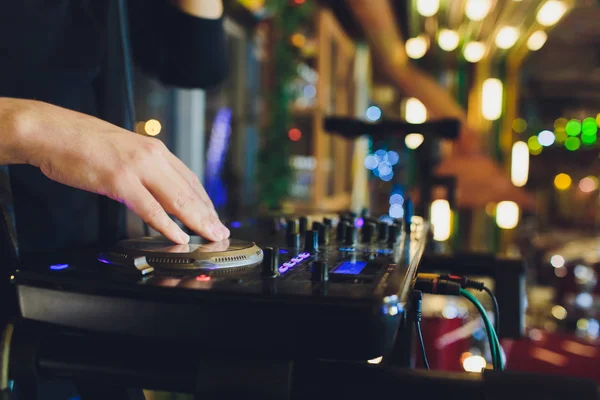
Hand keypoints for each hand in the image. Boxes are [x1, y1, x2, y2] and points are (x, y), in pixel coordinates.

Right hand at [11, 99, 228, 243]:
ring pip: (177, 199)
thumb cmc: (82, 142)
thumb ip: (144, 168)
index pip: (189, 179)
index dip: (205, 201)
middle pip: (190, 191)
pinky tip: (180, 236)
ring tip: (211, 236)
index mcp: (154, 149)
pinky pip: (150, 208)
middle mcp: (152, 155)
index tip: (214, 216)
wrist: (51, 130)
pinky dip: (168, 225)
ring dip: (198, 221)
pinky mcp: (119, 180)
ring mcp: (137, 167)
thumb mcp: (124, 150)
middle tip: (221, 233)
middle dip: (209, 215)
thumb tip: (156, 188)